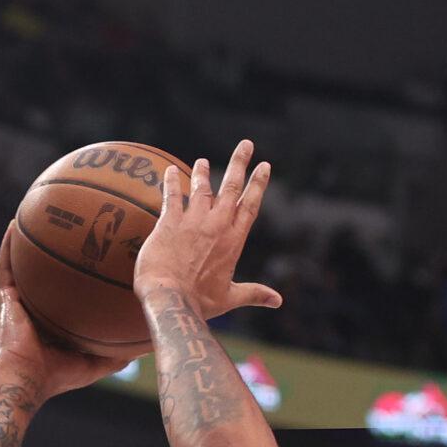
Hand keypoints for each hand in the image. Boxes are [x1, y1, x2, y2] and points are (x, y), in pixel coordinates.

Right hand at [0, 225, 131, 397]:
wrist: (28, 380)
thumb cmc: (59, 376)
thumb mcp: (96, 362)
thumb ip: (119, 354)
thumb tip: (148, 345)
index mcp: (55, 321)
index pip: (68, 292)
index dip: (79, 274)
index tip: (96, 254)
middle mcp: (37, 307)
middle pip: (48, 272)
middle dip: (57, 249)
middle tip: (72, 225)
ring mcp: (21, 302)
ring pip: (24, 263)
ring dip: (28, 240)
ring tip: (37, 213)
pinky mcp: (7, 298)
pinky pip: (5, 266)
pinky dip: (7, 246)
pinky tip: (12, 225)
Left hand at [131, 140, 283, 319]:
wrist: (170, 300)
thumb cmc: (199, 302)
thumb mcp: (230, 298)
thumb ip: (254, 293)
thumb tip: (277, 301)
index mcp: (234, 240)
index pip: (250, 205)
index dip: (258, 184)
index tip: (265, 165)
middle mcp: (216, 225)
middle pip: (231, 186)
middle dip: (240, 163)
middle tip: (246, 144)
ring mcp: (193, 221)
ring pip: (201, 188)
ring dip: (203, 172)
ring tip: (203, 161)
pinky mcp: (169, 222)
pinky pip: (172, 196)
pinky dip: (171, 182)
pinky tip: (168, 170)